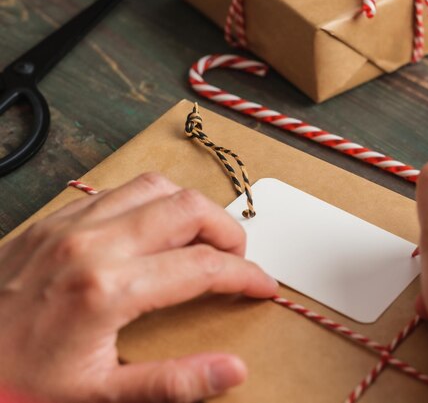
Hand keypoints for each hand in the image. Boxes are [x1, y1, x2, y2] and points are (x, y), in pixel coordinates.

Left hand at [0, 173, 277, 402]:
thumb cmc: (21, 377)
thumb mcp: (101, 395)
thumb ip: (174, 382)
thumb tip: (232, 370)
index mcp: (109, 290)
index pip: (204, 267)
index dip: (246, 275)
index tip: (262, 286)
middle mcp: (94, 244)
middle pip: (189, 209)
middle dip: (228, 231)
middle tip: (237, 259)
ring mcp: (72, 223)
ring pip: (158, 187)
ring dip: (192, 208)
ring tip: (201, 239)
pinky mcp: (57, 218)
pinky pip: (121, 189)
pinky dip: (154, 202)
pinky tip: (156, 230)